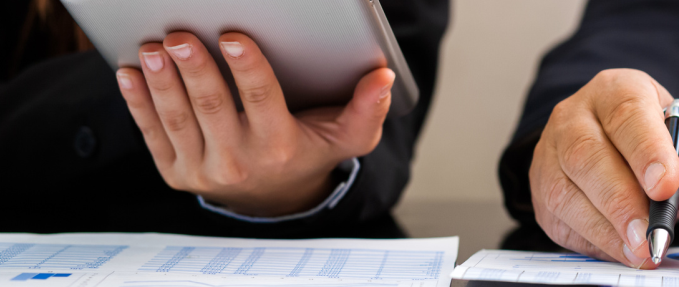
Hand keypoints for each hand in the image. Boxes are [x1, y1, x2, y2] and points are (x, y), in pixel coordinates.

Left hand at [114, 32, 393, 216]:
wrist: (273, 196)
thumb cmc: (308, 152)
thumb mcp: (346, 137)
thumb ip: (368, 108)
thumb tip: (382, 77)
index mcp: (280, 145)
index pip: (261, 101)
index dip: (246, 68)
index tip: (232, 37)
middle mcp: (240, 161)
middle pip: (212, 107)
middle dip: (194, 69)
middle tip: (180, 36)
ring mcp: (203, 169)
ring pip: (178, 118)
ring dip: (162, 82)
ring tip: (155, 48)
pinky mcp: (175, 171)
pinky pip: (153, 133)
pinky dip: (138, 103)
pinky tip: (131, 72)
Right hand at [530, 69, 678, 267]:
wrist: (617, 148)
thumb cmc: (658, 142)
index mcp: (615, 91)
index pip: (626, 114)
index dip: (646, 151)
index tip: (666, 187)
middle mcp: (573, 117)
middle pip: (586, 155)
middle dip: (621, 200)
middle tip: (651, 233)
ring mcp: (550, 155)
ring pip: (565, 192)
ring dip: (606, 228)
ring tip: (642, 251)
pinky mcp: (541, 192)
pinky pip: (560, 220)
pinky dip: (594, 242)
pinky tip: (623, 252)